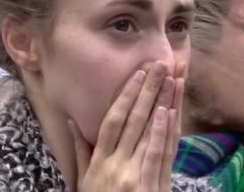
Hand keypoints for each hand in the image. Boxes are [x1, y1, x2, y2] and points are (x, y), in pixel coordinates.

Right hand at [68, 61, 185, 191]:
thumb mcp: (83, 181)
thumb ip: (81, 151)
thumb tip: (72, 122)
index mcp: (99, 162)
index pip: (113, 120)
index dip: (126, 95)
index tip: (138, 74)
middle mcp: (116, 164)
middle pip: (134, 120)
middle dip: (148, 90)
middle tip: (160, 65)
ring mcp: (135, 175)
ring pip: (149, 132)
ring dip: (162, 103)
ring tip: (171, 79)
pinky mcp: (153, 187)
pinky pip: (159, 155)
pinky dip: (164, 132)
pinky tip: (169, 111)